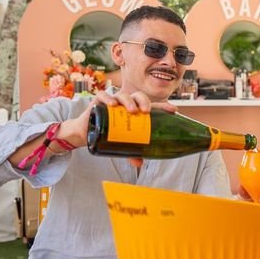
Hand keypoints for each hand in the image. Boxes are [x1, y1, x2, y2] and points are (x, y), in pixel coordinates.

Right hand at [58, 90, 177, 167]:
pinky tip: (112, 105)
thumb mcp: (122, 144)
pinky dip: (108, 98)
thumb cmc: (108, 134)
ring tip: (132, 111)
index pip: (151, 106)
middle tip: (146, 112)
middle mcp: (125, 104)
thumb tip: (139, 163)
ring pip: (122, 95)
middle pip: (138, 96)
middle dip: (144, 101)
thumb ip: (131, 152)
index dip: (162, 106)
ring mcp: (112, 101)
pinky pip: (103, 95)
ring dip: (128, 101)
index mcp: (135, 111)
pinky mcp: (98, 102)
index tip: (173, 110)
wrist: (86, 133)